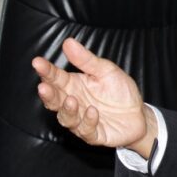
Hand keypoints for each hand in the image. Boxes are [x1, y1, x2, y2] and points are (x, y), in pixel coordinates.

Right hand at [32, 37, 155, 155]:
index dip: (46, 71)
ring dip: (67, 110)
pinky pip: (86, 130)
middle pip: (55, 100)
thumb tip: (68, 42)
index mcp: (74, 85)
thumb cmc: (120, 91)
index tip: (37, 62)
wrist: (139, 115)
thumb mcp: (106, 71)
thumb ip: (86, 60)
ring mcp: (82, 120)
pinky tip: (93, 111)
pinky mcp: (94, 134)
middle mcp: (74, 103)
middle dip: (48, 94)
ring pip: (66, 118)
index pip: (56, 78)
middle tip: (44, 87)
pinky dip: (88, 121)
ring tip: (71, 100)